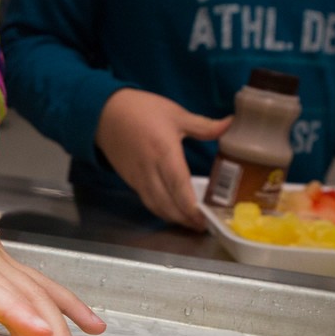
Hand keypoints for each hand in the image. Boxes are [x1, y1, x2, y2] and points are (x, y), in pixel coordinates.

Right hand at [95, 89, 229, 228]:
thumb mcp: (175, 114)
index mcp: (164, 152)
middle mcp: (150, 170)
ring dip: (173, 218)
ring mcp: (138, 178)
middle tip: (203, 225)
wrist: (104, 113)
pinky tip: (172, 211)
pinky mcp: (130, 180)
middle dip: (185, 219)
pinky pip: (147, 201)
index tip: (205, 218)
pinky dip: (161, 210)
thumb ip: (204, 125)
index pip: (179, 187)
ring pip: (156, 206)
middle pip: (168, 203)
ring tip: (190, 223)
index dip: (191, 207)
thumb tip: (231, 124)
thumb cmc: (141, 110)